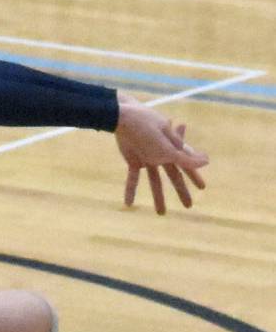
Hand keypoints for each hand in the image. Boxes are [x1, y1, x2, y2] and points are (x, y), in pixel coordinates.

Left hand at [115, 97, 207, 214]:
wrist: (123, 117)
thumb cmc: (148, 129)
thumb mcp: (168, 146)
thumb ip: (186, 157)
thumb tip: (207, 161)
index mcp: (173, 149)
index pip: (187, 166)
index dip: (195, 177)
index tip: (203, 188)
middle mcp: (162, 155)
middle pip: (173, 177)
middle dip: (181, 191)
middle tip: (189, 207)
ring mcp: (147, 158)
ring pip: (154, 181)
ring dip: (158, 197)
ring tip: (161, 213)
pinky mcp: (133, 160)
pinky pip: (132, 178)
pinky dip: (131, 190)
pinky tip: (129, 204)